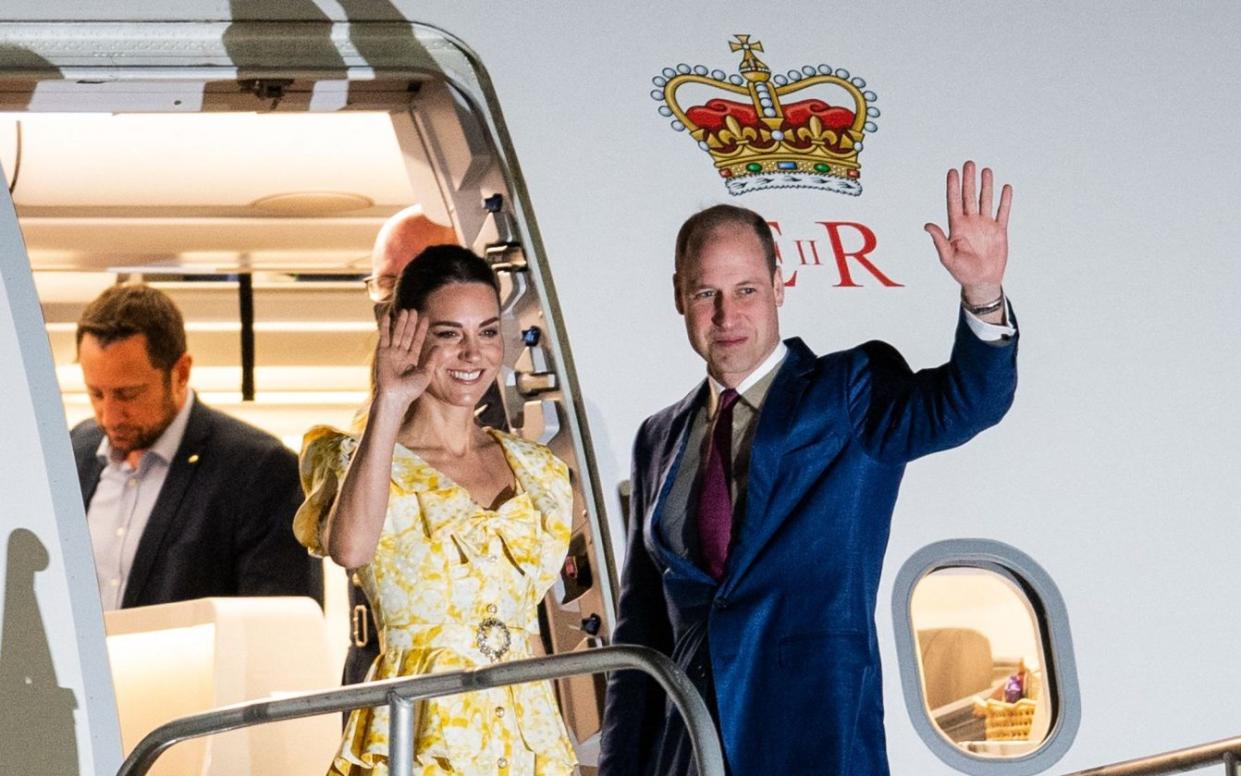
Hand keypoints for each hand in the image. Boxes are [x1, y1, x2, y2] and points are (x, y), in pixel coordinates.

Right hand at [375, 309, 439, 407]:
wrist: (396, 395)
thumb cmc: (411, 389)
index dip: (421, 330)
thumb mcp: (426, 373)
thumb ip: (431, 359)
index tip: (425, 319)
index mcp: (412, 359)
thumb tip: (439, 347)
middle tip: (414, 310)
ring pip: (397, 333)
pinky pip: (384, 336)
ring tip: (405, 310)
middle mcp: (401, 354)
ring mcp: (391, 352)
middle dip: (411, 323)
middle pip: (407, 335)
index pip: (417, 341)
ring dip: (401, 322)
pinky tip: (388, 316)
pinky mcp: (382, 352)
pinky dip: (385, 326)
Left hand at [924, 160, 1012, 304]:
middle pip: (969, 197)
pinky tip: (1005, 188)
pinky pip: (1002, 212)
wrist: (982, 281)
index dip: (953, 187)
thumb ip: (939, 240)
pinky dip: (1004, 201)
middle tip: (969, 164)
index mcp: (957, 227)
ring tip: (986, 170)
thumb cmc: (962, 271)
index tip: (952, 172)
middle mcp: (971, 223)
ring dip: (986, 186)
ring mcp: (985, 225)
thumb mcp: (948, 257)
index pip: (954, 202)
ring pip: (986, 200)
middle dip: (969, 181)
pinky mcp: (999, 231)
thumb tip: (927, 225)